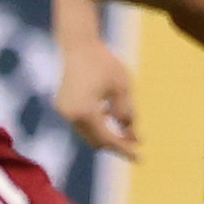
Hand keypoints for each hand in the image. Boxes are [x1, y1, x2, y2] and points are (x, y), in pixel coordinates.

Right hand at [57, 28, 142, 158]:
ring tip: (128, 132)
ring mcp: (64, 111)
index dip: (125, 149)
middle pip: (96, 141)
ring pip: (88, 134)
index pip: (108, 139)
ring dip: (106, 134)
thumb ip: (127, 112)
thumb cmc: (104, 63)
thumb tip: (131, 136)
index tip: (140, 157)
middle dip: (116, 144)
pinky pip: (82, 123)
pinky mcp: (63, 106)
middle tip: (136, 144)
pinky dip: (96, 125)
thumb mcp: (123, 87)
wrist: (79, 45)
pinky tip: (111, 116)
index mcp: (85, 112)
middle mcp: (70, 115)